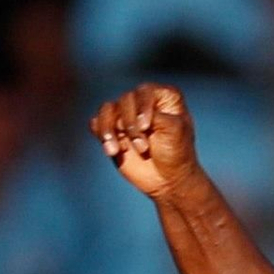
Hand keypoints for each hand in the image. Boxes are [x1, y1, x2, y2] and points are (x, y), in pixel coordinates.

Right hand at [88, 83, 197, 199]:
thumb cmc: (177, 154)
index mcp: (162, 97)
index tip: (146, 127)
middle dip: (131, 125)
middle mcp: (142, 102)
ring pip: (107, 110)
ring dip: (110, 129)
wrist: (168, 182)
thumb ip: (154, 115)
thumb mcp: (175, 131)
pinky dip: (101, 134)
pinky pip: (96, 123)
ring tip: (114, 150)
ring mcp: (126, 116)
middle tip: (143, 148)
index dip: (142, 107)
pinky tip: (111, 150)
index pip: (145, 91)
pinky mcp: (113, 130)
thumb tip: (121, 117)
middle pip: (125, 100)